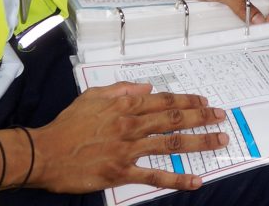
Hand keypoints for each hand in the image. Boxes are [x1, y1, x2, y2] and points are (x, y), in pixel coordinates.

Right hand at [29, 82, 227, 192]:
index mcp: (125, 104)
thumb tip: (146, 87)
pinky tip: (196, 180)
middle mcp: (131, 124)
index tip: (205, 102)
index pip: (163, 100)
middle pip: (173, 119)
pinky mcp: (121, 172)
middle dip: (201, 117)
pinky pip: (154, 176)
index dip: (187, 101)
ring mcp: (128, 149)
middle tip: (222, 117)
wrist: (47, 151)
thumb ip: (122, 90)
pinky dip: (177, 178)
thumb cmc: (69, 123)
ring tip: (220, 140)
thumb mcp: (94, 95)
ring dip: (199, 142)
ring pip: (170, 144)